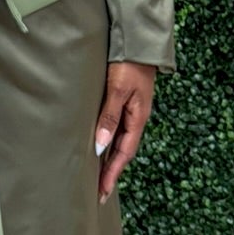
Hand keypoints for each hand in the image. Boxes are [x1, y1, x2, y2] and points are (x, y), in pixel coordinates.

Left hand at [94, 61, 155, 203]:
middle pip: (121, 151)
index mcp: (138, 119)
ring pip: (118, 140)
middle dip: (110, 172)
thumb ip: (109, 117)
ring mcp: (130, 110)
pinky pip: (115, 128)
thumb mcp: (118, 90)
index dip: (112, 174)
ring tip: (95, 175)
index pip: (123, 154)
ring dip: (107, 158)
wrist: (138, 41)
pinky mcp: (124, 101)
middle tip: (97, 193)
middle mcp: (135, 118)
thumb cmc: (129, 64)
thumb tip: (100, 146)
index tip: (101, 193)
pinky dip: (107, 141)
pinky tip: (98, 146)